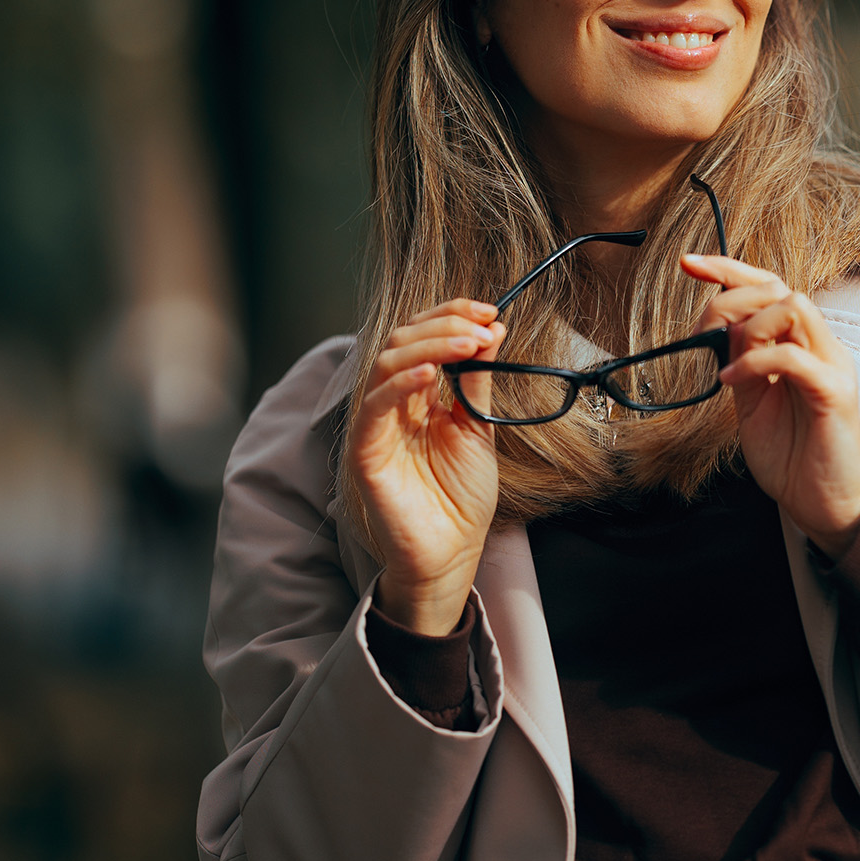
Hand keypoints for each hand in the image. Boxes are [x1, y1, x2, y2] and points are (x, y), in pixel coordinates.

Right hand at [346, 298, 504, 634]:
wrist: (453, 550)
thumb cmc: (461, 494)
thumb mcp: (478, 427)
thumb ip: (478, 382)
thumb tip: (492, 331)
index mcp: (416, 394)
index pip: (421, 336)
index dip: (451, 315)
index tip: (489, 311)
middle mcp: (392, 404)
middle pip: (402, 341)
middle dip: (445, 325)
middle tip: (484, 328)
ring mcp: (376, 426)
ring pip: (386, 364)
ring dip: (430, 346)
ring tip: (469, 344)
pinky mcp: (367, 453)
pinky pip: (374, 408)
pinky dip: (400, 384)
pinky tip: (431, 374)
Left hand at [682, 254, 859, 556]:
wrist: (822, 504)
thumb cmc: (792, 456)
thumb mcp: (753, 401)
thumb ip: (743, 362)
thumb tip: (719, 329)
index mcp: (803, 345)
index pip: (771, 289)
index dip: (730, 270)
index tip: (690, 264)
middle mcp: (822, 347)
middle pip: (780, 287)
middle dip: (731, 294)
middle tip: (701, 328)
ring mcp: (832, 366)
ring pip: (794, 307)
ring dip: (750, 326)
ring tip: (728, 363)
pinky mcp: (835, 392)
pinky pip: (793, 356)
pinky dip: (755, 362)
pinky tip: (732, 381)